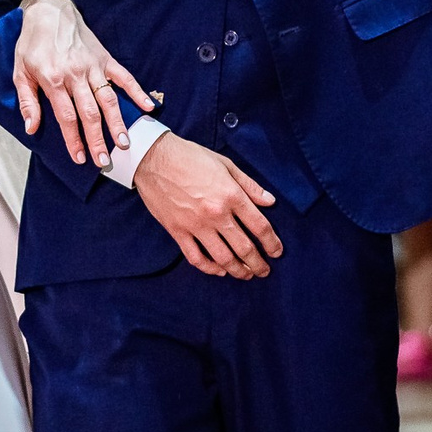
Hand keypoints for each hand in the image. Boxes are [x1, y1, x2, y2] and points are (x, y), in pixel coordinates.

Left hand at [14, 0, 156, 165]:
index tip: (79, 158)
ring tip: (125, 142)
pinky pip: (123, 76)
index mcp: (54, 80)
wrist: (49, 11)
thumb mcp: (19, 72)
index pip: (67, 117)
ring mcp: (93, 66)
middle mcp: (76, 75)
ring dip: (117, 122)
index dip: (74, 139)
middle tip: (105, 160)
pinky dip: (137, 91)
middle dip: (98, 139)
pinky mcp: (104, 58)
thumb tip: (31, 128)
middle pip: (90, 113)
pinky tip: (148, 106)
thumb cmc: (32, 44)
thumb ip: (27, 102)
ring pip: (108, 99)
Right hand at [133, 134, 284, 278]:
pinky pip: (196, 258)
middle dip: (258, 263)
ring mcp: (196, 225)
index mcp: (231, 195)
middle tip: (264, 271)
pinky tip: (219, 270)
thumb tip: (270, 201)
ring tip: (246, 275)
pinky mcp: (178, 232)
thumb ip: (250, 185)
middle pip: (244, 248)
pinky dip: (210, 268)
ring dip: (238, 270)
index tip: (277, 252)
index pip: (260, 226)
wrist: (154, 158)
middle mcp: (216, 214)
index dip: (272, 243)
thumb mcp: (226, 165)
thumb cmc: (190, 156)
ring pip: (223, 258)